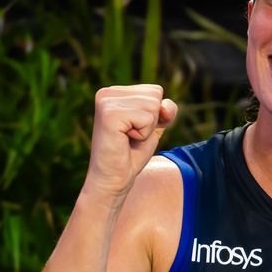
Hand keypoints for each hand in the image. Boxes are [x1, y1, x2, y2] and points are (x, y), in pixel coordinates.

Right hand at [83, 84, 177, 202]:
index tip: (134, 130)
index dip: (155, 116)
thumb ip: (165, 110)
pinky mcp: (109, 114)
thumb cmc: (131, 155)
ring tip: (127, 139)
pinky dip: (143, 134)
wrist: (114, 179)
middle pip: (155, 95)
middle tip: (131, 137)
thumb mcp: (154, 127)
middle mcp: (107, 93)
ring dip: (147, 129)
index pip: (155, 91)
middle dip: (151, 121)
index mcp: (115, 92)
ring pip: (153, 106)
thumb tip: (165, 106)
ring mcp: (106, 101)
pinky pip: (147, 118)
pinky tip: (125, 140)